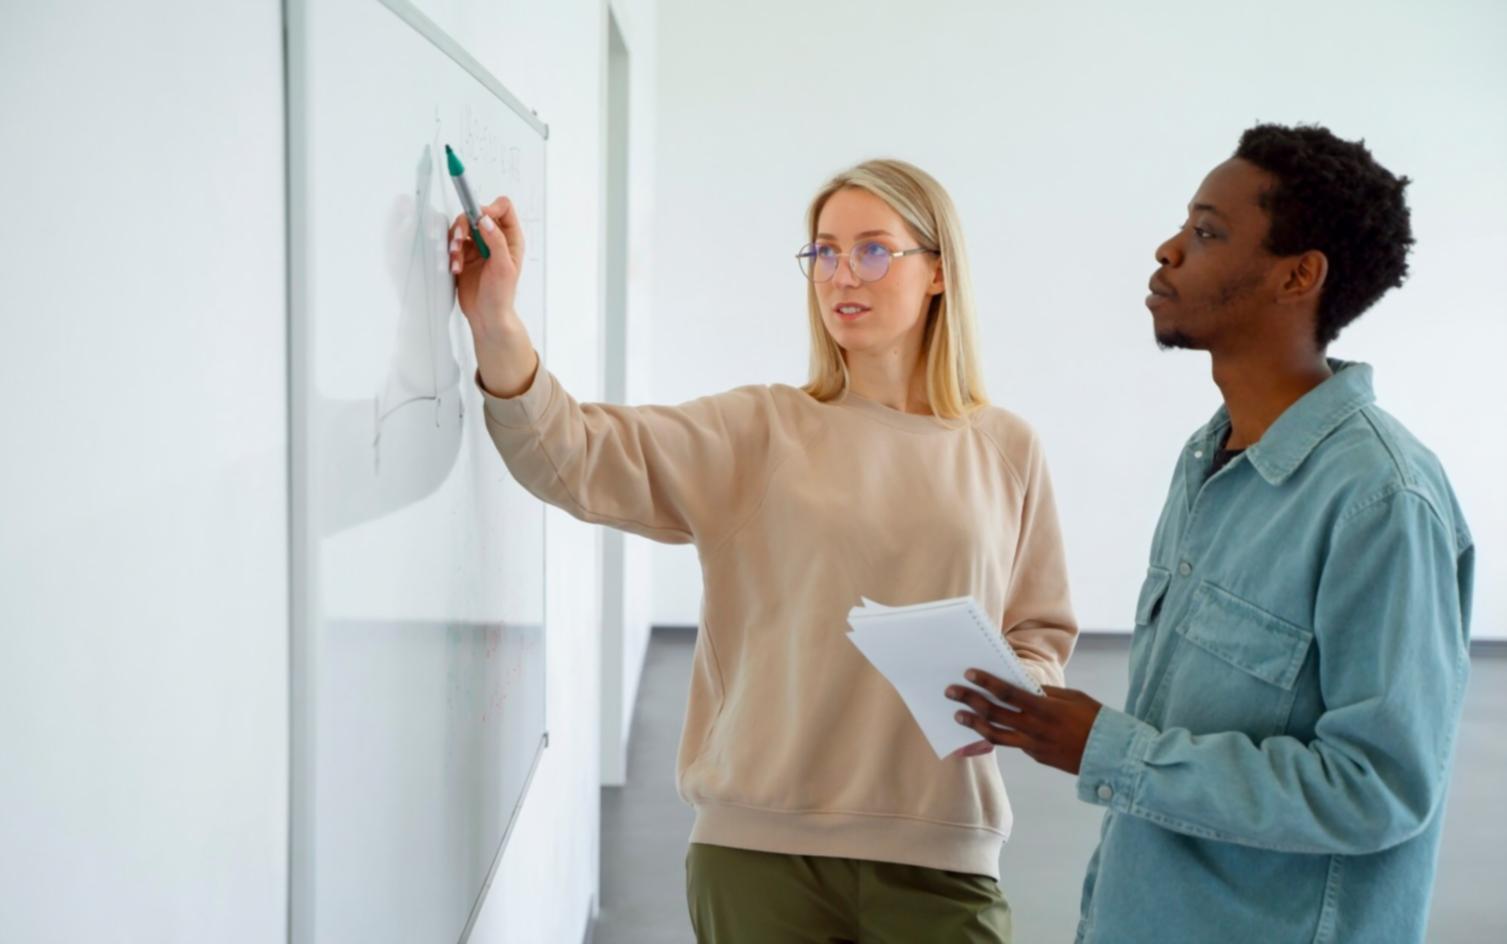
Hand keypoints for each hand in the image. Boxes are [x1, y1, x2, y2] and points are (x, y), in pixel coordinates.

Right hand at [449, 197, 535, 395]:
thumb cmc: (501, 295)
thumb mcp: (503, 267)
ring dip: (455, 242)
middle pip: (476, 214)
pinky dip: (451, 253)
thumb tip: (484, 220)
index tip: (479, 219)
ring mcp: (478, 246)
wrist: (487, 316)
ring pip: (462, 228)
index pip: (503, 208)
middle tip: (458, 242)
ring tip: (456, 260)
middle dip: (464, 226)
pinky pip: (453, 243)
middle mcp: (494, 238)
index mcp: (510, 238)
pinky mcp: (464, 255)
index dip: (490, 208)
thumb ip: (495, 241)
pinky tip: (455, 268)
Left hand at [945, 670, 1103, 774]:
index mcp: (1045, 708)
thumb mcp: (1073, 698)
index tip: (968, 673)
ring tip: (957, 716)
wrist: (1113, 756)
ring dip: (973, 724)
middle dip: (969, 701)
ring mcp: (1033, 745)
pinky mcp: (1036, 757)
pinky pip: (1013, 743)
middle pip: (994, 713)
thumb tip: (1024, 687)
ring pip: (995, 734)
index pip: (1007, 692)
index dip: (985, 682)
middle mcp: (1035, 728)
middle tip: (950, 692)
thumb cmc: (1096, 720)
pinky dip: (997, 734)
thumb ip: (1046, 693)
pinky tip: (986, 728)